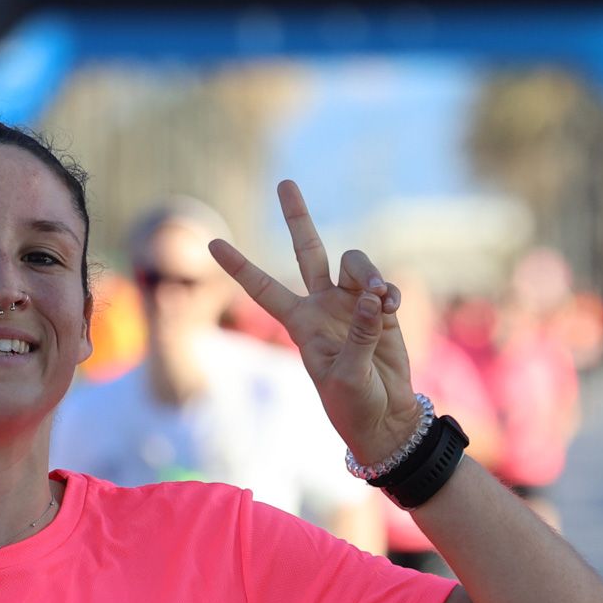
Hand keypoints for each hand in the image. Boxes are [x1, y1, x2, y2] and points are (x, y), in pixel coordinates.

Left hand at [208, 181, 419, 462]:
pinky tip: (392, 309)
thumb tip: (369, 298)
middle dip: (297, 217)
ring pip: (354, 262)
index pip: (262, 288)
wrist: (385, 419)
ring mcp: (352, 304)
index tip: (210, 242)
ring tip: (382, 301)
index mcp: (299, 324)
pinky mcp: (381, 310)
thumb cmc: (354, 405)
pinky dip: (390, 292)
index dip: (238, 266)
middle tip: (284, 183)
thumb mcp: (347, 376)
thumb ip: (357, 335)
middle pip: (307, 250)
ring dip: (369, 273)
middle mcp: (321, 306)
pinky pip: (383, 285)